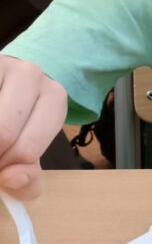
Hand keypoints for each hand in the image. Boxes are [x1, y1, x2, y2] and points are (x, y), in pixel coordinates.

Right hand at [0, 56, 66, 198]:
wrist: (0, 85)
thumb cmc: (14, 124)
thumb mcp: (29, 152)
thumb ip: (28, 179)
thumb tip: (13, 178)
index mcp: (54, 97)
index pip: (26, 150)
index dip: (5, 169)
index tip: (0, 170)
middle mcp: (30, 74)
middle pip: (2, 134)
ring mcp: (0, 63)